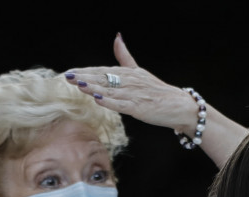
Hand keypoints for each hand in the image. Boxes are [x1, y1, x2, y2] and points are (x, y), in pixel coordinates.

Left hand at [65, 33, 200, 133]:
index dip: (85, 71)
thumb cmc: (158, 92)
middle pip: (103, 79)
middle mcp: (130, 82)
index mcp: (128, 73)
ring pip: (110, 90)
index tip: (69, 72)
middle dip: (85, 77)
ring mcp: (135, 95)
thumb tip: (117, 37)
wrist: (180, 106)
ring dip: (93, 87)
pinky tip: (98, 100)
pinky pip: (122, 104)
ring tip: (79, 85)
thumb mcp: (139, 71)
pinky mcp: (140, 108)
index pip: (102, 71)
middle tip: (68, 77)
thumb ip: (125, 57)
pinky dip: (110, 102)